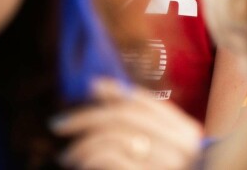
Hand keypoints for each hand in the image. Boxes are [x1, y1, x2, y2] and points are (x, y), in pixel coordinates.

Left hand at [53, 79, 202, 169]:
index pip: (146, 103)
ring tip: (67, 155)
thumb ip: (142, 122)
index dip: (115, 91)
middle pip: (123, 118)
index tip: (90, 88)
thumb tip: (97, 85)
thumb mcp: (165, 150)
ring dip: (82, 144)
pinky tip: (82, 166)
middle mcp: (182, 148)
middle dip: (85, 118)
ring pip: (112, 138)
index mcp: (188, 135)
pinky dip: (90, 159)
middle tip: (58, 124)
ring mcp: (166, 166)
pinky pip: (110, 159)